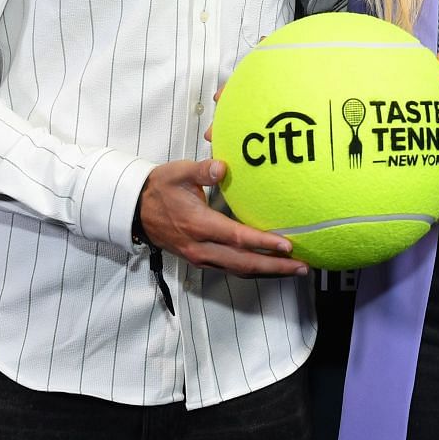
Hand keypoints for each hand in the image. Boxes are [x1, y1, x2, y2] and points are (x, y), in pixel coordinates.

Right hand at [137, 159, 307, 276]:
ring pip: (239, 270)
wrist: (136, 210)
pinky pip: (231, 269)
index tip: (287, 245)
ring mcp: (201, 258)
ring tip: (294, 270)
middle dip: (275, 266)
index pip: (237, 238)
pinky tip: (269, 267)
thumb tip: (222, 167)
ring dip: (268, 272)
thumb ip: (202, 170)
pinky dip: (253, 270)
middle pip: (244, 263)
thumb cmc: (160, 188)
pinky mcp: (201, 260)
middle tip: (302, 266)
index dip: (263, 243)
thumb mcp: (178, 173)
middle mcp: (201, 247)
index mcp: (199, 225)